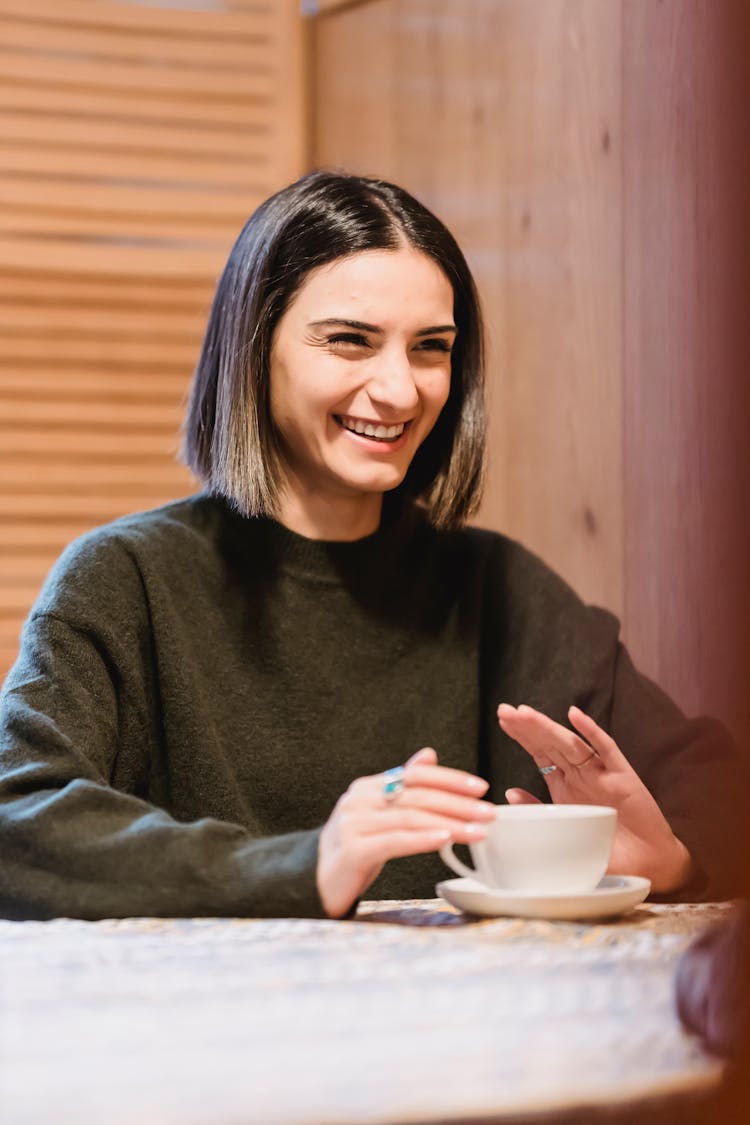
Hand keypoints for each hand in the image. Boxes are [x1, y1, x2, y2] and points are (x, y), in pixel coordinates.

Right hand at [317, 747, 494, 917]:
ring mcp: (353, 824)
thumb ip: (402, 787)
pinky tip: (445, 840)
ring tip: (479, 832)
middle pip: (416, 795)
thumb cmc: (354, 850)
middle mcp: (359, 800)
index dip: (449, 778)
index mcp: (368, 788)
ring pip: (410, 818)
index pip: (414, 775)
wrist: (311, 883)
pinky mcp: (352, 850)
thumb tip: (429, 755)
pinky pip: (394, 841)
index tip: (480, 787)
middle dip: (458, 803)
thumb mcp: (378, 816)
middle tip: (489, 811)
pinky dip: (422, 839)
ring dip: (450, 823)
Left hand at [496, 703, 694, 893]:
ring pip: (570, 743)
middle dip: (527, 726)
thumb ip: (539, 813)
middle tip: (505, 710)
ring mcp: (602, 773)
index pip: (540, 752)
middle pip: (551, 743)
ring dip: (547, 727)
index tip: (503, 719)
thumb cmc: (607, 851)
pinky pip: (607, 750)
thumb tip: (509, 792)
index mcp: (565, 786)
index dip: (522, 735)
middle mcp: (581, 775)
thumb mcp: (564, 833)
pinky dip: (592, 732)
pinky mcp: (623, 778)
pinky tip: (575, 715)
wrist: (648, 866)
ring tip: (525, 713)